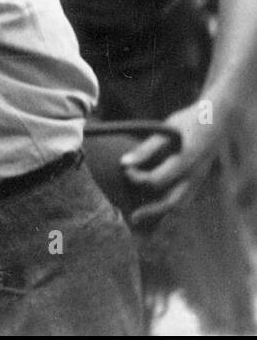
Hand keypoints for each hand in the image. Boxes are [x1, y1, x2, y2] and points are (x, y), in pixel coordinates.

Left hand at [122, 104, 220, 226]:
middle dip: (151, 212)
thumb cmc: (188, 122)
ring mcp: (199, 181)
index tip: (125, 169)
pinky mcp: (198, 182)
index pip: (158, 180)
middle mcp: (195, 175)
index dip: (138, 178)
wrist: (216, 121)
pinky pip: (184, 201)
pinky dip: (169, 208)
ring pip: (181, 206)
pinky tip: (153, 210)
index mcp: (187, 160)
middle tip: (131, 217)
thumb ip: (146, 148)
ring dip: (161, 214)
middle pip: (173, 203)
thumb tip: (123, 163)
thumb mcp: (167, 129)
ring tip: (140, 218)